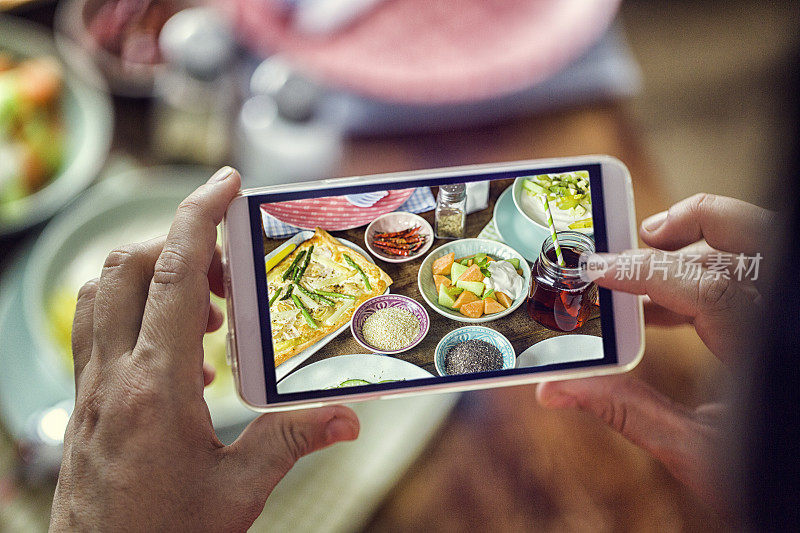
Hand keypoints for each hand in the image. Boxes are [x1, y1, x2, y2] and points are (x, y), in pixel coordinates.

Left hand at [50, 167, 359, 531]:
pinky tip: (178, 355)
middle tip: (228, 271)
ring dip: (152, 275)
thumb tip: (347, 416)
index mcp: (153, 388)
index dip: (196, 217)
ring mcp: (88, 388)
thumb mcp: (239, 491)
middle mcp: (111, 376)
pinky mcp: (82, 403)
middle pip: (127, 267)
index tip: (225, 183)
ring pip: (102, 292)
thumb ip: (292, 442)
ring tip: (206, 312)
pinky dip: (134, 311)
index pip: (168, 275)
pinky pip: (97, 329)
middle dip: (178, 244)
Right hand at [537, 193, 774, 510]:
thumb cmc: (767, 478)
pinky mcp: (777, 326)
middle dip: (690, 223)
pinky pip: (745, 281)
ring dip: (693, 250)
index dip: (645, 270)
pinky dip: (704, 280)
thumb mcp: (697, 452)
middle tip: (640, 237)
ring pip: (750, 249)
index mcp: (760, 347)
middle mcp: (778, 319)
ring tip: (640, 276)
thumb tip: (558, 390)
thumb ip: (628, 412)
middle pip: (748, 237)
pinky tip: (663, 310)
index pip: (705, 286)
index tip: (598, 269)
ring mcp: (782, 318)